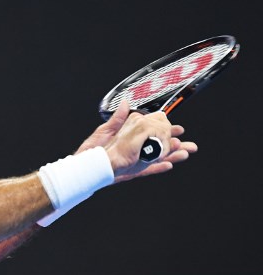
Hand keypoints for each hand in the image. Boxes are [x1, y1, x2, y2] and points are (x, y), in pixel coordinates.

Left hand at [77, 99, 197, 182]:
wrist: (83, 166)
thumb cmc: (92, 149)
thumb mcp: (105, 130)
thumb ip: (118, 119)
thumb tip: (125, 103)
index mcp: (131, 141)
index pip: (153, 134)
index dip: (166, 132)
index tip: (179, 129)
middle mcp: (136, 152)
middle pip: (159, 148)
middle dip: (175, 146)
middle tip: (191, 145)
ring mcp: (134, 162)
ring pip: (157, 159)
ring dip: (172, 156)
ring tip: (185, 153)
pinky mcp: (129, 172)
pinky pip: (146, 170)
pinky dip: (157, 168)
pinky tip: (168, 165)